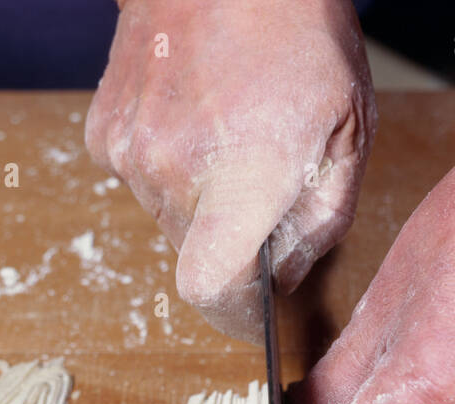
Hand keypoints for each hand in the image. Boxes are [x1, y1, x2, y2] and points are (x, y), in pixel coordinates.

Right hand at [85, 0, 375, 340]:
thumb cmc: (300, 35)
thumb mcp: (350, 134)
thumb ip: (321, 223)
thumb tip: (282, 277)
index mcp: (243, 175)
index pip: (213, 288)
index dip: (234, 317)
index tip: (254, 316)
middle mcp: (174, 170)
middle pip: (197, 258)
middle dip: (234, 248)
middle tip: (267, 193)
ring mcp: (130, 150)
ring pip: (169, 220)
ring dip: (204, 204)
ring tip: (235, 139)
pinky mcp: (104, 132)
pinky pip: (141, 182)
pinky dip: (172, 171)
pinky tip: (199, 122)